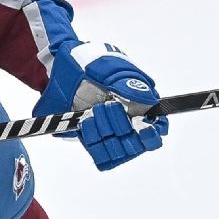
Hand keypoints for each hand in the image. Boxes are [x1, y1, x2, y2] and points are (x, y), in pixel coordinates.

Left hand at [34, 42, 168, 170]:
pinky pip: (100, 155)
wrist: (61, 67)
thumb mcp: (111, 69)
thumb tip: (151, 100)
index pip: (158, 128)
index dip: (151, 133)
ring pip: (118, 151)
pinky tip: (85, 123)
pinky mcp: (96, 140)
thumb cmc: (91, 63)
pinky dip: (92, 141)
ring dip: (104, 133)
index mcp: (142, 103)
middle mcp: (130, 122)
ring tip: (91, 113)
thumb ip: (130, 85)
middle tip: (104, 107)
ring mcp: (112, 133)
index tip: (140, 129)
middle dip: (120, 127)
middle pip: (136, 144)